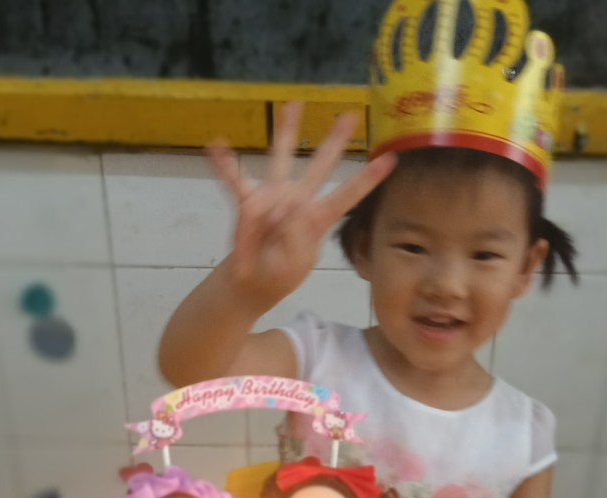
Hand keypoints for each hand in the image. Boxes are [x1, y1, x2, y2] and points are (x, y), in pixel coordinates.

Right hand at [208, 103, 395, 309]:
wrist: (251, 284)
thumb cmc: (278, 276)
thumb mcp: (294, 265)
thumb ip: (296, 238)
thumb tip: (288, 207)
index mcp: (317, 221)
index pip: (347, 197)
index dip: (367, 179)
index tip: (391, 160)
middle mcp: (298, 202)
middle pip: (320, 167)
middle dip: (334, 142)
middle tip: (349, 116)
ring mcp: (273, 198)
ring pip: (281, 160)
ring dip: (285, 133)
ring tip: (292, 105)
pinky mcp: (249, 203)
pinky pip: (236, 181)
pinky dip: (225, 165)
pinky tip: (215, 146)